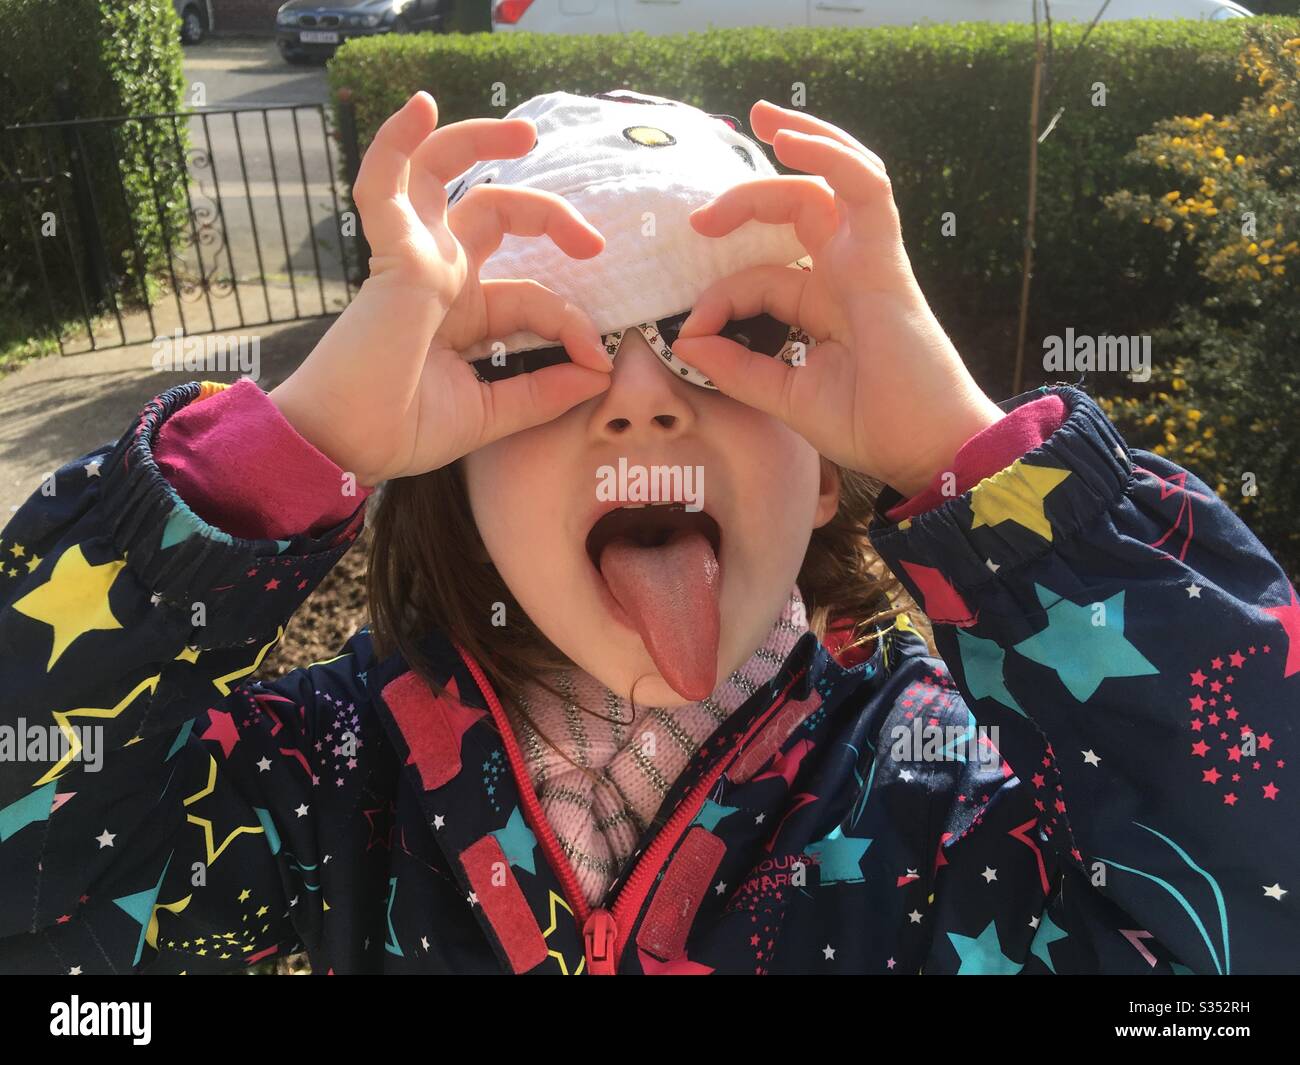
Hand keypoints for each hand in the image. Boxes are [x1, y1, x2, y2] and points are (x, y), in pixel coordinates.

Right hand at [269, 91, 612, 486]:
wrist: (348, 448)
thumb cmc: (402, 430)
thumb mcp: (493, 413)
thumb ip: (545, 393)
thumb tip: (602, 373)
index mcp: (462, 312)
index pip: (533, 295)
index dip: (573, 322)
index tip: (599, 360)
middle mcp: (439, 276)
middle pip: (496, 214)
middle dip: (549, 216)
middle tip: (594, 243)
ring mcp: (413, 258)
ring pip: (441, 174)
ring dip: (478, 140)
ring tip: (525, 132)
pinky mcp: (390, 254)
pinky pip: (384, 183)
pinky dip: (396, 141)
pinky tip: (421, 108)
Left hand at [670, 100, 1002, 497]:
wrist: (928, 449)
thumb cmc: (873, 425)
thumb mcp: (786, 395)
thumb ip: (737, 368)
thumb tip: (687, 339)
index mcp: (823, 304)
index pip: (760, 276)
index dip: (719, 296)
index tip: (691, 334)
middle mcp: (845, 272)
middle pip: (795, 208)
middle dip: (746, 196)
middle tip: (698, 219)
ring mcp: (867, 259)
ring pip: (834, 180)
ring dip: (803, 140)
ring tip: (762, 120)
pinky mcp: (886, 256)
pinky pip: (865, 187)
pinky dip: (831, 155)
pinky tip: (789, 140)